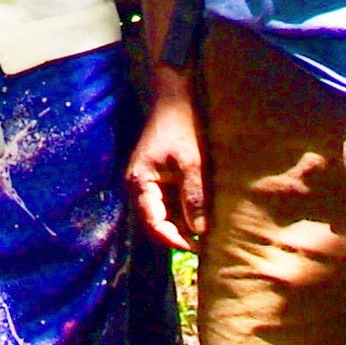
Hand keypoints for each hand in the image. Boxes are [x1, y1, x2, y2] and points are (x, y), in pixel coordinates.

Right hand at [125, 63, 204, 249]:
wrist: (175, 97)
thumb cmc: (181, 127)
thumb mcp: (192, 163)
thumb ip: (193, 197)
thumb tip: (199, 231)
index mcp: (139, 184)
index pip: (153, 224)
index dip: (174, 240)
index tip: (197, 247)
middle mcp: (139, 187)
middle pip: (157, 222)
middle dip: (179, 234)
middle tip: (205, 243)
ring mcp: (148, 182)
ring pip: (164, 213)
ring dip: (183, 222)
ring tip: (207, 231)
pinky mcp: (158, 177)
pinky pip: (169, 202)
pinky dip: (183, 209)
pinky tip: (202, 212)